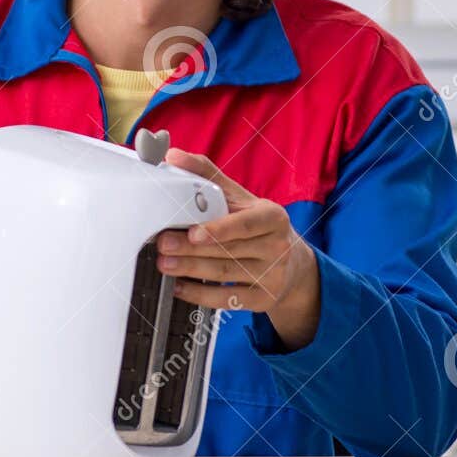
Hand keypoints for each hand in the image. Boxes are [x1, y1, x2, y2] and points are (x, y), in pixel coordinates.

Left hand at [155, 147, 321, 350]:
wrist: (292, 264)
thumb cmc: (258, 226)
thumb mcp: (241, 198)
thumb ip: (207, 175)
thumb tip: (174, 156)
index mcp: (272, 217)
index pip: (245, 224)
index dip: (219, 229)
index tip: (193, 232)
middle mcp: (276, 247)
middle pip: (228, 250)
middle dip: (191, 249)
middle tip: (163, 245)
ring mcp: (271, 276)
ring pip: (224, 275)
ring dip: (190, 270)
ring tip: (164, 264)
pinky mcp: (263, 299)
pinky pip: (227, 300)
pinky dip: (200, 295)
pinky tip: (180, 287)